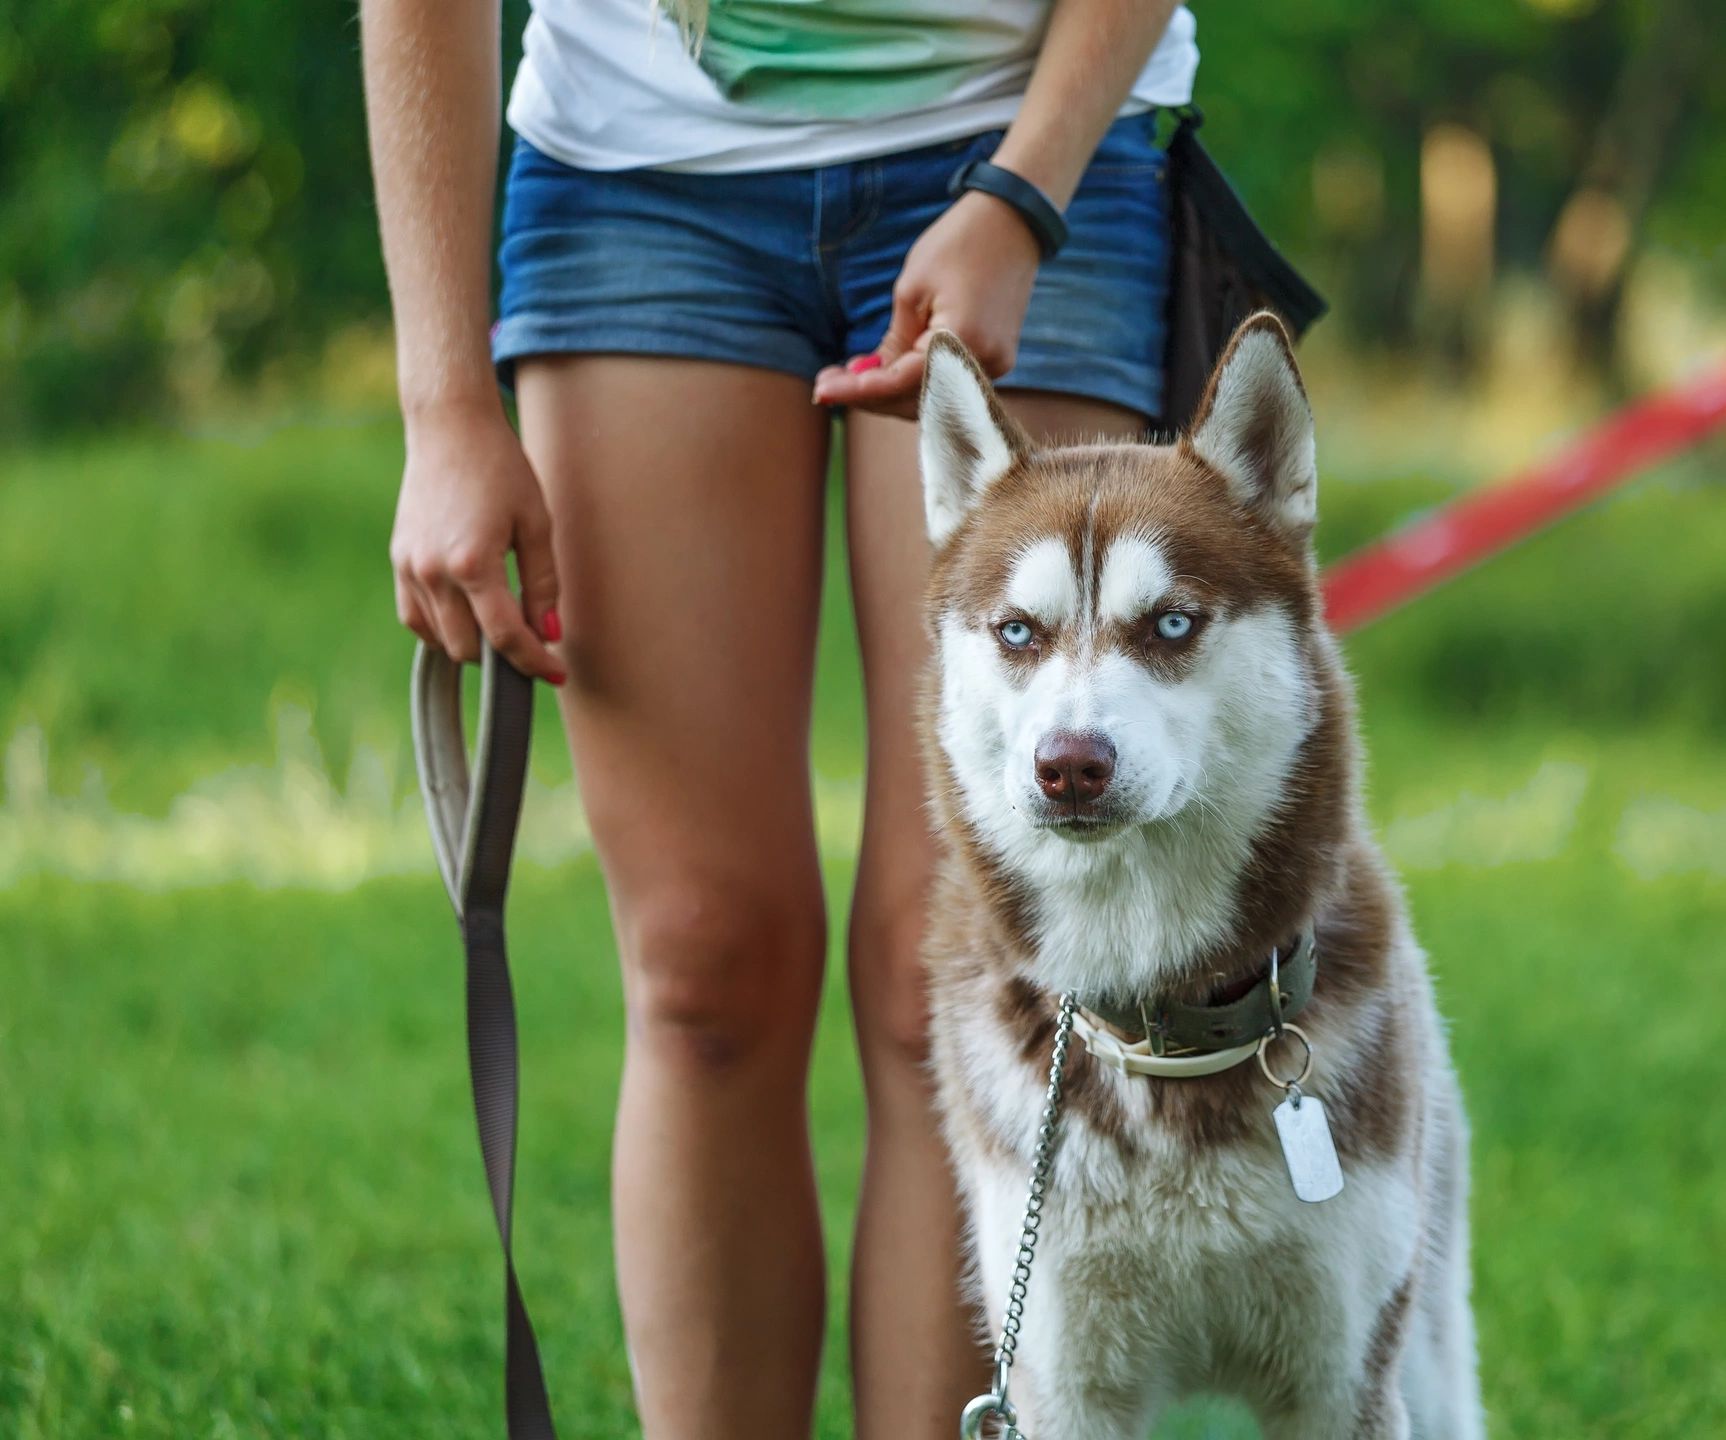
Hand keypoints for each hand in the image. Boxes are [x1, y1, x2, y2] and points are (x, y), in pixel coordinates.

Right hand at [389, 397, 566, 683]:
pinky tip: (466, 617)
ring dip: (472, 643)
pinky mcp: (398, 559)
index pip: (504, 636)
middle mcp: (433, 571)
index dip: (534, 662)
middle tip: (532, 644)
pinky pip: (414, 616)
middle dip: (503, 655)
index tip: (557, 673)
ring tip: (501, 626)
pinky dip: (440, 628)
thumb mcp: (537, 523)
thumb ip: (542, 583)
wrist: (450, 428)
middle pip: (468, 647)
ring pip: (439, 638)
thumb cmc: (501, 469)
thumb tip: (548, 633)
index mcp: (472, 563)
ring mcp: (409, 567)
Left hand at [813, 190, 1041, 418]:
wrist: (1013, 222)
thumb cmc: (959, 244)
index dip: (858, 391)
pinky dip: (915, 383)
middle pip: (917, 401)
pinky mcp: (995, 359)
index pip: (901, 383)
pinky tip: (884, 372)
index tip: (821, 391)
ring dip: (890, 394)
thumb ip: (893, 343)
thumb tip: (870, 380)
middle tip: (826, 387)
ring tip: (849, 377)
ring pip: (932, 398)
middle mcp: (984, 363)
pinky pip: (948, 383)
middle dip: (870, 397)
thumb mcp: (911, 290)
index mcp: (962, 340)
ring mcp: (995, 366)